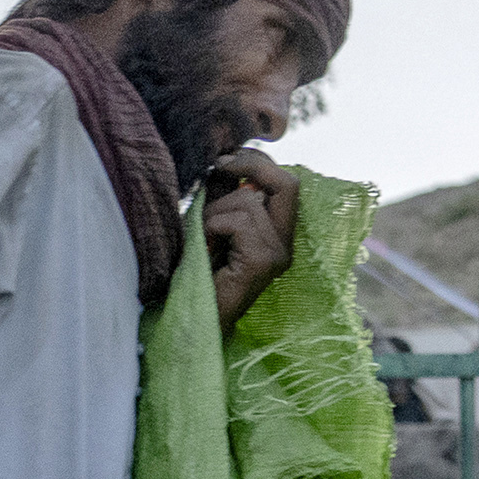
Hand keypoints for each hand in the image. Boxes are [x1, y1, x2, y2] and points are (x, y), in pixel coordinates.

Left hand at [203, 150, 302, 327]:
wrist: (190, 318)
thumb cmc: (197, 271)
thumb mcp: (212, 223)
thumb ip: (223, 194)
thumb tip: (224, 159)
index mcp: (279, 233)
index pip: (286, 183)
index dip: (259, 163)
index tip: (224, 159)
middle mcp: (286, 244)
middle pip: (287, 183)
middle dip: (251, 166)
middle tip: (219, 165)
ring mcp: (278, 255)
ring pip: (250, 202)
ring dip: (215, 211)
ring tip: (203, 237)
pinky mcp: (264, 262)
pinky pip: (237, 221)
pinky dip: (212, 227)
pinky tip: (205, 249)